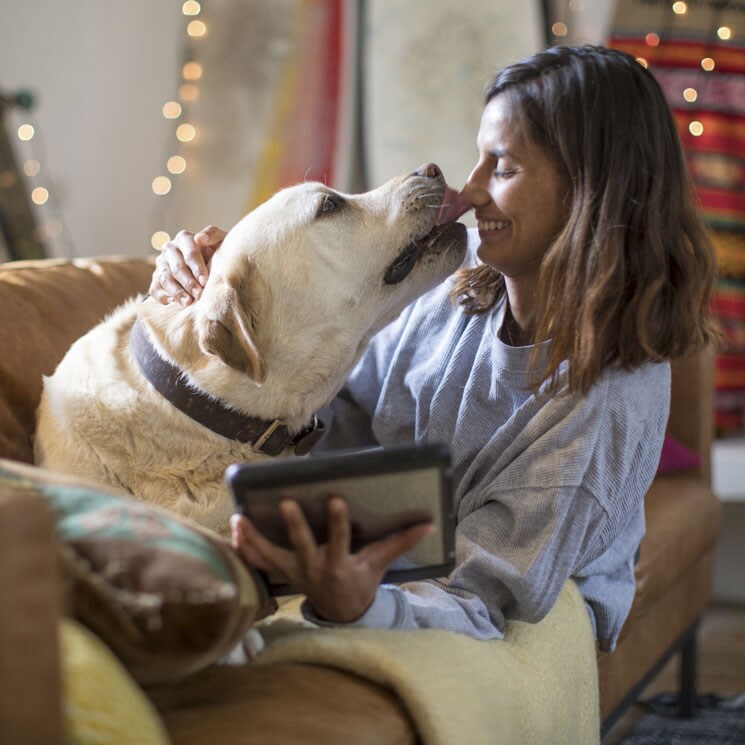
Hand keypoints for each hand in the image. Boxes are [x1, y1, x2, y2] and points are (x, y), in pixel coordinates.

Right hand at [149, 225, 226, 305]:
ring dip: (177, 292)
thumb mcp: (219, 240)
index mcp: (184, 238)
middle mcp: (170, 249)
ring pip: (165, 278)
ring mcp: (161, 264)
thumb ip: (213, 234)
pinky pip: (154, 289)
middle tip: (199, 295)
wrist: (210, 261)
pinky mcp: (156, 278)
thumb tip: (200, 238)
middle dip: (189, 283)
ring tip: (188, 302)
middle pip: (177, 268)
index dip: (198, 269)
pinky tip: (172, 303)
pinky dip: (162, 296)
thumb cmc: (217, 251)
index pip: (190, 254)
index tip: (205, 282)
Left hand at [230, 497, 434, 622]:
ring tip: (239, 519)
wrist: (341, 611)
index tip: (336, 500)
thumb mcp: (380, 563)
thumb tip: (428, 524)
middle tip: (286, 503)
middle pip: (301, 546)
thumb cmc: (361, 581)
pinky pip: (259, 562)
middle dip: (294, 526)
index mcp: (339, 565)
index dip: (338, 522)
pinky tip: (235, 528)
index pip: (339, 542)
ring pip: (270, 556)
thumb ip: (401, 543)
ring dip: (254, 539)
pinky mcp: (281, 573)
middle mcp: (314, 569)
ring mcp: (294, 573)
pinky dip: (246, 547)